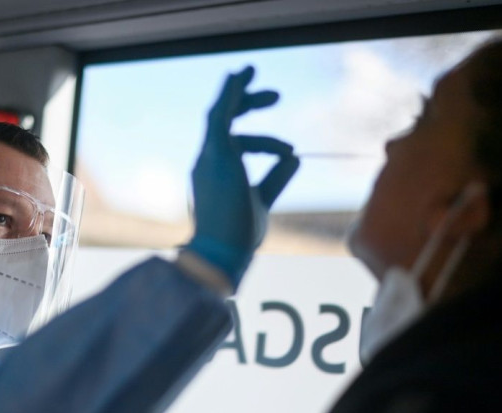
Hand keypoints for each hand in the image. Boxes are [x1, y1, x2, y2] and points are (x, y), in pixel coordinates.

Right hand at [185, 66, 298, 288]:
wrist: (221, 253)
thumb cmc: (237, 235)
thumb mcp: (262, 200)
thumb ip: (275, 178)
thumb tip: (295, 157)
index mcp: (214, 175)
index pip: (236, 146)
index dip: (264, 143)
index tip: (289, 150)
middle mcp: (206, 163)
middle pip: (222, 124)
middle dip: (247, 105)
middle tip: (276, 96)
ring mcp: (208, 158)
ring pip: (218, 115)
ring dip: (237, 93)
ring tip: (253, 70)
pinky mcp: (216, 155)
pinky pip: (219, 116)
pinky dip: (229, 94)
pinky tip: (239, 76)